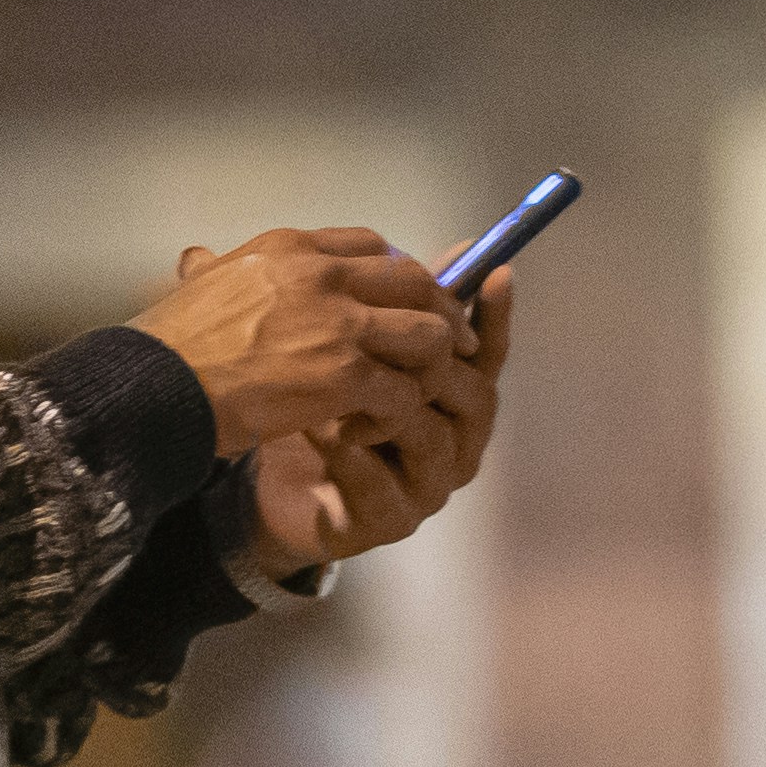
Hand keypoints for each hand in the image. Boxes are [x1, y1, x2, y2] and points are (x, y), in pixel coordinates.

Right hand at [132, 228, 457, 456]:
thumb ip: (212, 270)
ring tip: (404, 394)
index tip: (405, 303)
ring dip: (427, 367)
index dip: (399, 276)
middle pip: (416, 282)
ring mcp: (339, 324)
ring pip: (428, 334)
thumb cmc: (167, 344)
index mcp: (291, 249)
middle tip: (448, 347)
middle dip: (440, 314)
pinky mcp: (345, 375)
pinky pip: (404, 392)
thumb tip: (196, 258)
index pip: (372, 245)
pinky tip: (370, 429)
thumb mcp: (196, 287)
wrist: (155, 388)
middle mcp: (323, 275)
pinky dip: (397, 414)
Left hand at [248, 267, 505, 569]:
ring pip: (437, 441)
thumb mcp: (350, 352)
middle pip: (478, 396)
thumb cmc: (319, 409)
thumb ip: (389, 310)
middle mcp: (455, 443)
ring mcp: (427, 486)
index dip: (495, 315)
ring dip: (389, 409)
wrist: (269, 485)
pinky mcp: (389, 522)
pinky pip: (385, 489)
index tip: (496, 273)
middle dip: (438, 363)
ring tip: (337, 389)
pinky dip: (354, 458)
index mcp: (453, 400)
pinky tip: (322, 434)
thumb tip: (417, 243)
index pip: (486, 352)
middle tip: (392, 341)